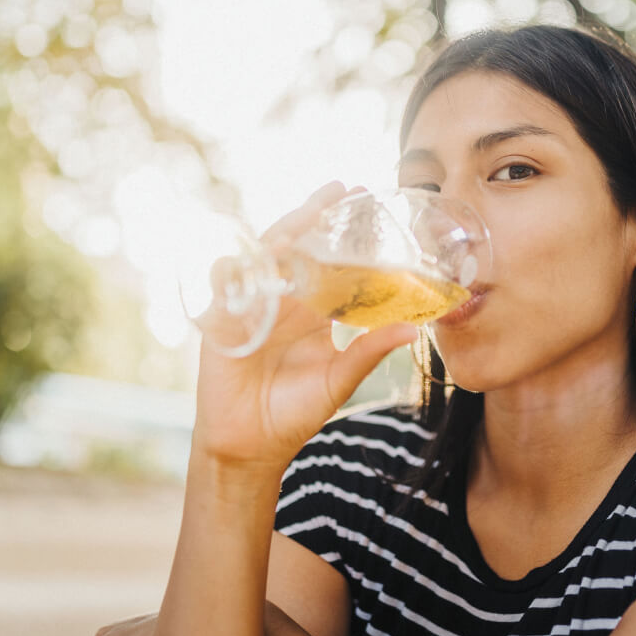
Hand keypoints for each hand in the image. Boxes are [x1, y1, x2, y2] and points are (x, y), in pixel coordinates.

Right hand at [194, 181, 417, 470]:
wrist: (251, 446)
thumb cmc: (294, 412)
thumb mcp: (340, 378)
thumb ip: (369, 350)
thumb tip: (413, 329)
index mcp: (310, 312)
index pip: (326, 262)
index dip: (342, 234)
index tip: (366, 202)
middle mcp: (281, 302)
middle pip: (296, 247)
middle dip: (316, 216)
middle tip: (342, 189)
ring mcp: (250, 307)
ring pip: (264, 257)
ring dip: (285, 233)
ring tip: (308, 213)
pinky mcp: (222, 322)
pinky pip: (227, 286)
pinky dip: (241, 269)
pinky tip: (260, 257)